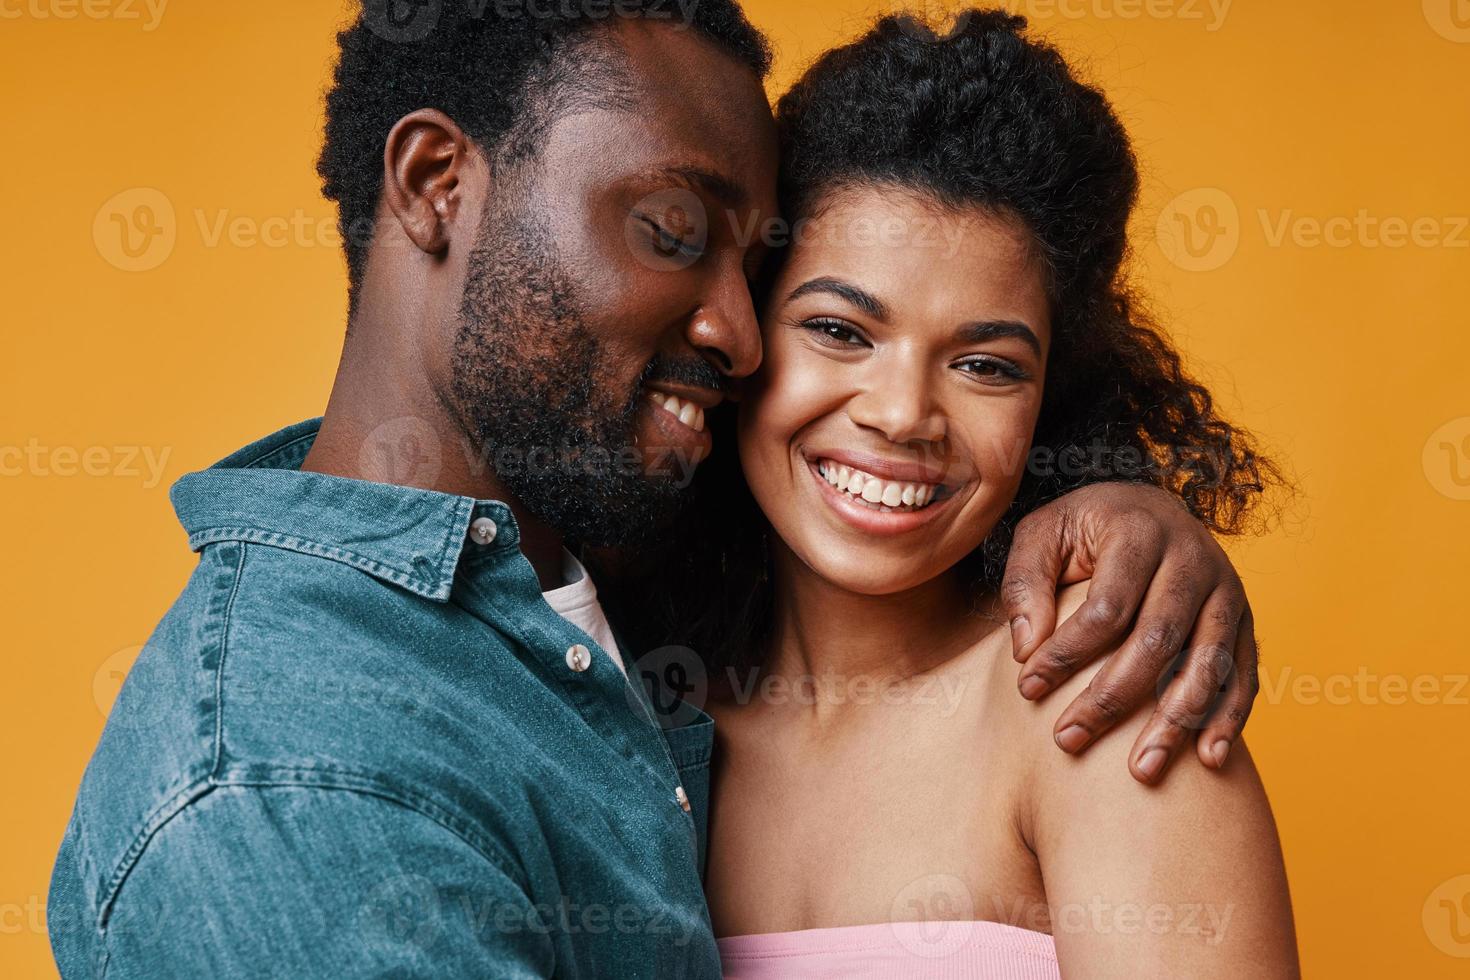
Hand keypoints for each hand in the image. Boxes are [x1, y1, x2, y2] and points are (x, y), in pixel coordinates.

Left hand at [1000, 483, 1258, 784]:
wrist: (1152, 508)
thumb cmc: (1087, 529)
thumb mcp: (1044, 533)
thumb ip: (1025, 581)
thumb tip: (1027, 647)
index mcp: (1140, 532)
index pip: (1107, 606)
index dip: (1068, 652)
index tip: (1027, 688)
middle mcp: (1193, 559)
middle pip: (1158, 640)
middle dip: (1112, 697)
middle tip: (1068, 739)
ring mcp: (1227, 592)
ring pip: (1207, 663)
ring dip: (1175, 722)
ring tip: (1142, 771)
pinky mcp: (1244, 621)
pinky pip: (1243, 674)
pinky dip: (1229, 718)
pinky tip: (1209, 760)